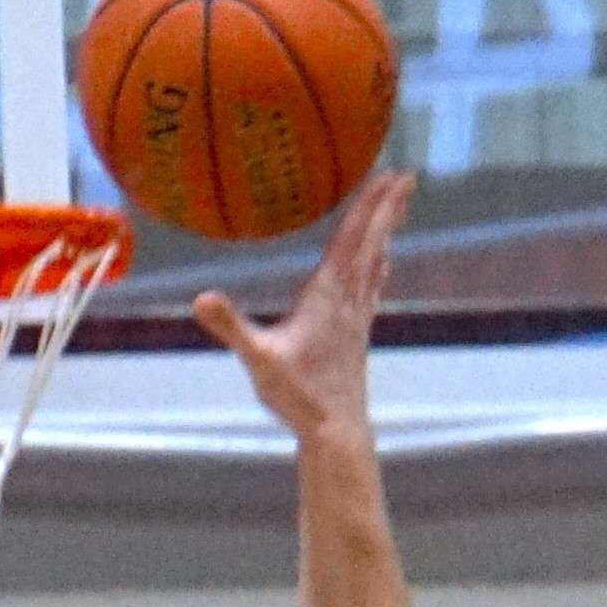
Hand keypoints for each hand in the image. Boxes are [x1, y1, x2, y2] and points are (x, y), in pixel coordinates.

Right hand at [190, 171, 411, 448]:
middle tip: (407, 178)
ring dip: (385, 233)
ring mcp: (358, 318)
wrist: (337, 432)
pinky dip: (377, 267)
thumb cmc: (300, 397)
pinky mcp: (358, 336)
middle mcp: (350, 299)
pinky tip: (380, 267)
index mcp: (328, 294)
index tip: (390, 175)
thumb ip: (231, 327)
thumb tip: (199, 299)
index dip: (370, 204)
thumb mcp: (259, 360)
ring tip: (396, 211)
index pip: (352, 238)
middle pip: (372, 243)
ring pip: (376, 263)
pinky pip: (372, 288)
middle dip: (388, 208)